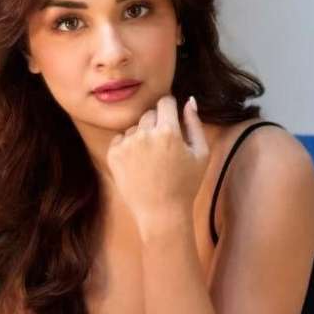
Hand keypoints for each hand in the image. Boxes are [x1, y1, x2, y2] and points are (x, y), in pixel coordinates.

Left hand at [106, 95, 209, 236]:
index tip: (171, 119)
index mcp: (168, 131)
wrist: (161, 213)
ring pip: (134, 127)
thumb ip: (195, 123)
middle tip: (164, 147)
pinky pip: (121, 139)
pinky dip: (128, 146)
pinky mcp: (113, 154)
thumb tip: (189, 100)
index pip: (165, 102)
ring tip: (151, 160)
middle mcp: (145, 133)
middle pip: (149, 114)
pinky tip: (139, 164)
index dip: (170, 108)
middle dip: (157, 124)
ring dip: (142, 136)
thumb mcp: (200, 153)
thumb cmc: (186, 184)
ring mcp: (127, 144)